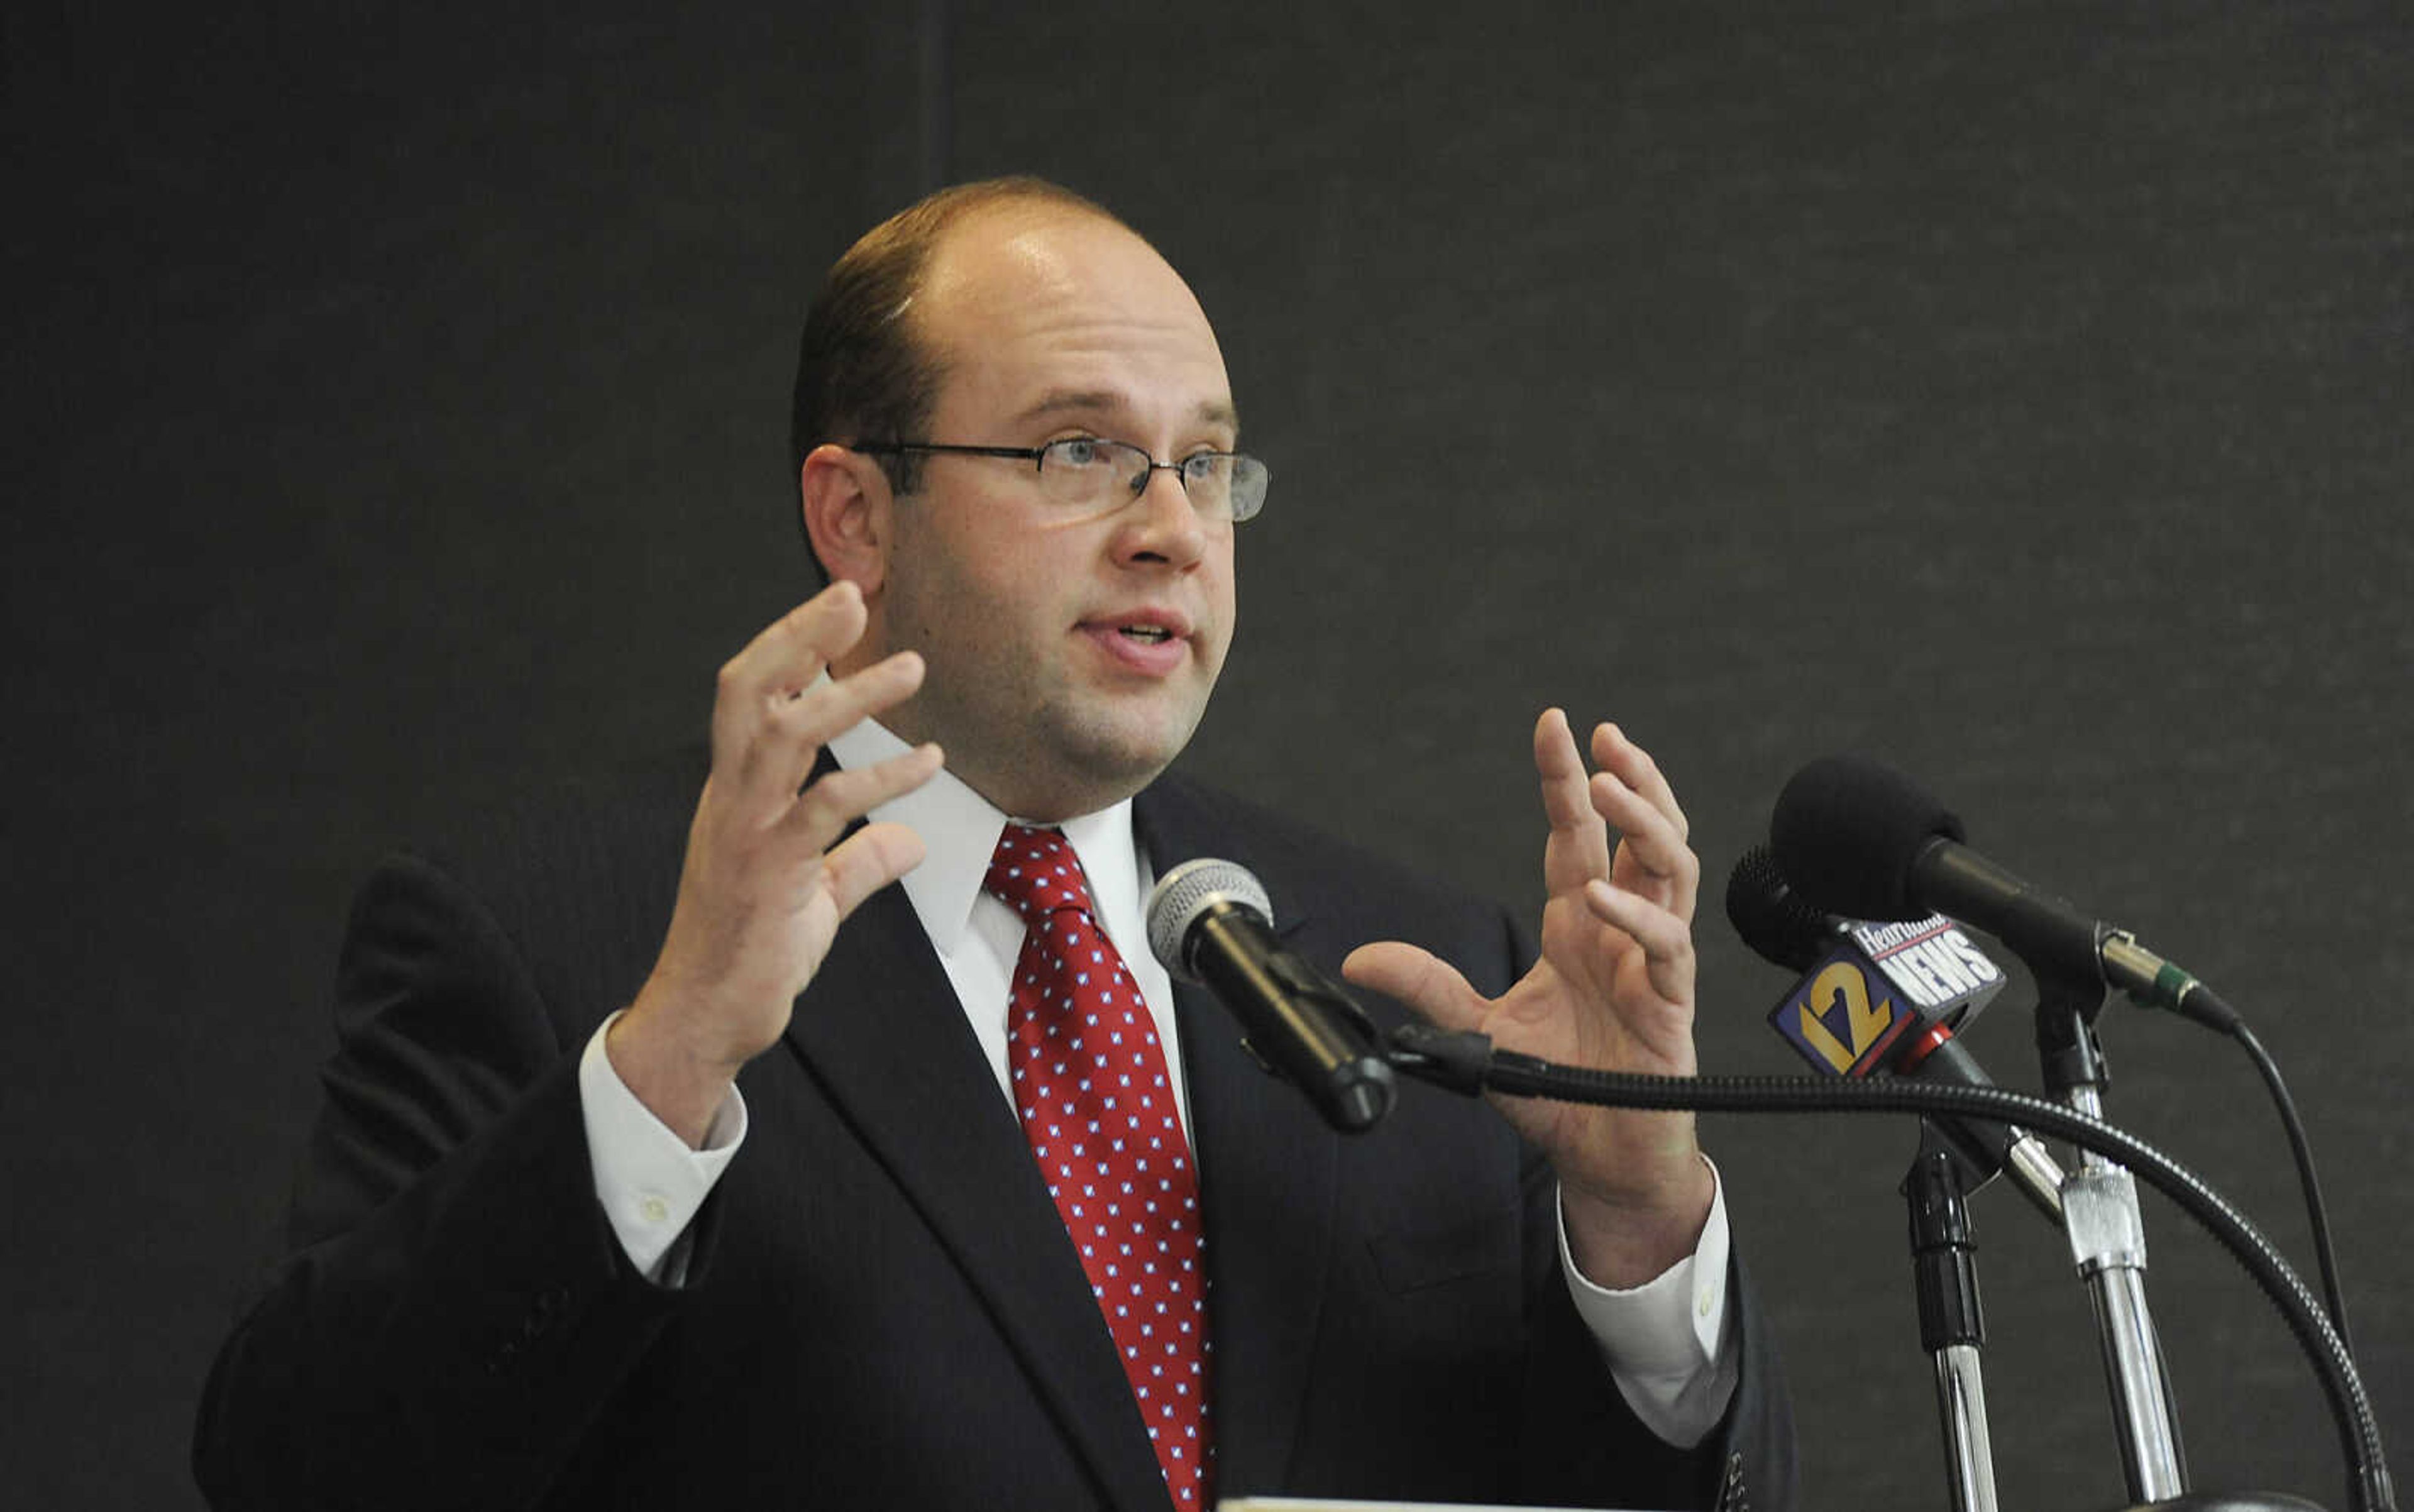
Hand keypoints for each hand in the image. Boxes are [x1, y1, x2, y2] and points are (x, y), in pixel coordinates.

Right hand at [611, 581, 943, 1144]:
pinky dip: (878, 778)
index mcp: (736, 794)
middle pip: (749, 691)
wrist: (703, 1021)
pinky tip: (926, 762)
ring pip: (784, 736)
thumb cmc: (750, 957)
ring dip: (849, 696)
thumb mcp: (814, 899)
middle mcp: (732, 799)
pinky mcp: (766, 872)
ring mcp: (745, 832)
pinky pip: (822, 809)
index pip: (753, 698)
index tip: (837, 606)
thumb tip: (906, 841)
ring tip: (912, 668)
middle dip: (797, 637)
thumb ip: (856, 863)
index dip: (790, 646)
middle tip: (852, 595)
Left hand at [1343, 709, 1711, 1285]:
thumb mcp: (1473, 1031)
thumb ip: (1426, 986)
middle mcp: (1618, 929)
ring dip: (1646, 822)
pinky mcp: (1669, 999)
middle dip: (1629, 778)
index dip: (1565, 778)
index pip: (1575, 833)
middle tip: (1606, 737)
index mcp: (1575, 923)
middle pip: (1639, 832)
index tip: (1553, 724)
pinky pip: (1667, 943)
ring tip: (1613, 785)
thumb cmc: (1555, 1089)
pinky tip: (1601, 900)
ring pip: (1671, 867)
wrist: (1600, 1153)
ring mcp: (1649, 959)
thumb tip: (1359, 957)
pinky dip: (1635, 916)